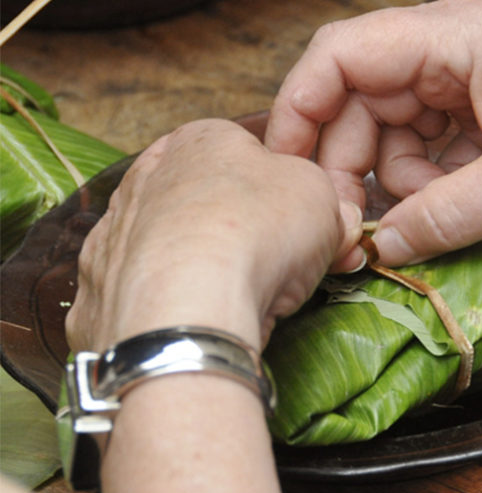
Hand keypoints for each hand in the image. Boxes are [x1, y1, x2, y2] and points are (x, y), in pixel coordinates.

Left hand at [66, 118, 358, 352]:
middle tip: (288, 269)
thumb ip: (331, 202)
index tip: (312, 228)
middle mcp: (145, 176)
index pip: (253, 157)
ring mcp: (113, 233)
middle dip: (252, 233)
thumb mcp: (323, 198)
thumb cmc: (258, 231)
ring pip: (176, 248)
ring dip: (207, 268)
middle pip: (212, 203)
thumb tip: (338, 221)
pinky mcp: (97, 290)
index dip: (290, 195)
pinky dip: (170, 305)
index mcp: (200, 138)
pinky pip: (146, 293)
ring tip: (242, 300)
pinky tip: (196, 320)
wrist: (188, 307)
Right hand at [266, 0, 481, 263]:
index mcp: (458, 34)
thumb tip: (381, 248)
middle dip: (355, 166)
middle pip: (365, 103)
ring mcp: (481, 87)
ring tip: (429, 224)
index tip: (287, 171)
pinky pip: (442, 155)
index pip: (342, 54)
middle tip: (358, 230)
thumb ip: (449, 213)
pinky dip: (437, 190)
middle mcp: (460, 52)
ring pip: (401, 135)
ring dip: (401, 186)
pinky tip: (456, 218)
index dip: (301, 109)